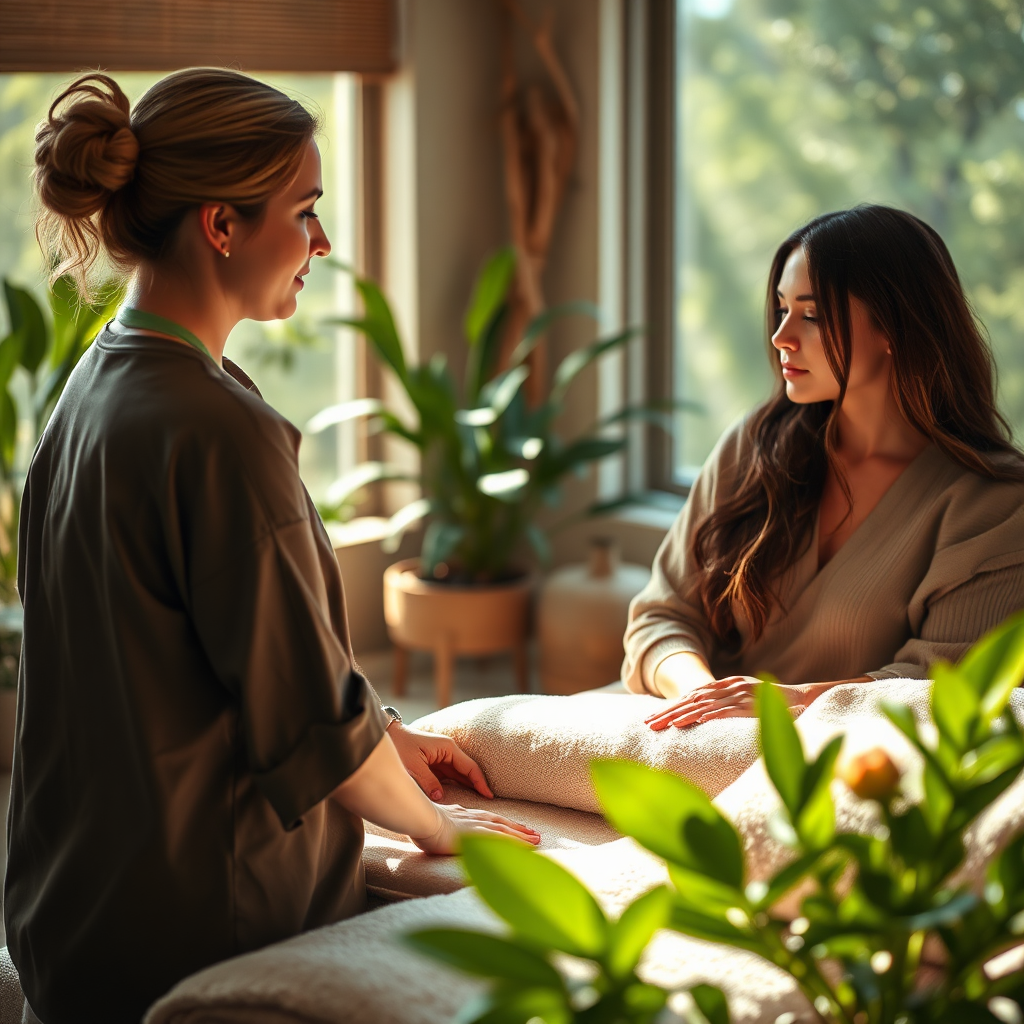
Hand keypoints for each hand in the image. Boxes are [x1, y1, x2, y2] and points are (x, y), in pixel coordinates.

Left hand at [387, 722, 493, 801]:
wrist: (388, 735)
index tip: (489, 796)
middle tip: (488, 803)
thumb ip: (428, 782)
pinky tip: (462, 796)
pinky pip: (449, 776)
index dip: (480, 782)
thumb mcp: (413, 766)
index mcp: (447, 748)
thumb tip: (441, 797)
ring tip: (479, 802)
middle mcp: (448, 751)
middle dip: (477, 786)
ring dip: (468, 787)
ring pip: (459, 775)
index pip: (470, 767)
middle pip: (467, 771)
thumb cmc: (400, 746)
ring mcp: (441, 757)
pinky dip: (456, 786)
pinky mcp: (434, 763)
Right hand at [410, 803, 540, 855]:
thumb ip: (441, 823)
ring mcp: (475, 827)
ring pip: (504, 832)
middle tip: (534, 834)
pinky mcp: (476, 836)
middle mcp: (472, 818)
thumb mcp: (433, 820)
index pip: (488, 819)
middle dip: (517, 829)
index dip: (502, 823)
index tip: (515, 827)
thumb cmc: (420, 819)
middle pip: (500, 823)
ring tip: (536, 840)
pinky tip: (524, 848)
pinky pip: (501, 840)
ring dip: (521, 836)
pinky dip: (513, 844)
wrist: (420, 817)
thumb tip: (443, 828)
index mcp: (462, 814)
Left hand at [644, 676, 810, 730]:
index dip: (670, 706)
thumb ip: (726, 702)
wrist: (804, 699)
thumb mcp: (745, 699)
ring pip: (704, 704)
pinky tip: (693, 722)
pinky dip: (709, 716)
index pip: (692, 695)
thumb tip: (703, 714)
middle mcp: (730, 686)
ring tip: (663, 725)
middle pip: (691, 699)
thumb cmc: (773, 703)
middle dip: (668, 711)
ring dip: (681, 715)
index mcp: (727, 684)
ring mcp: (740, 695)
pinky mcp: (751, 706)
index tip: (652, 717)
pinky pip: (726, 711)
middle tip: (648, 723)